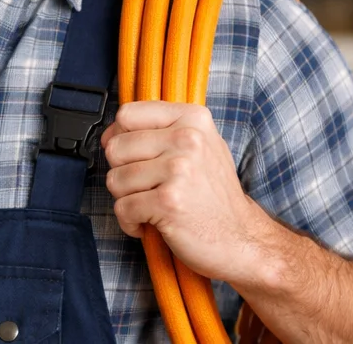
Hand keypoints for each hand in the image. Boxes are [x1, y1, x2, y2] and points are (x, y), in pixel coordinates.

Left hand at [100, 101, 266, 281]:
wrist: (241, 238)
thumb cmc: (213, 193)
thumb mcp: (199, 145)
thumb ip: (160, 130)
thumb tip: (111, 134)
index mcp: (192, 118)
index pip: (127, 114)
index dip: (118, 136)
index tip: (128, 155)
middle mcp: (187, 138)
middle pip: (115, 148)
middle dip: (122, 172)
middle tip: (145, 187)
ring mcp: (178, 170)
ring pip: (115, 179)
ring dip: (126, 199)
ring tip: (150, 205)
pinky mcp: (168, 201)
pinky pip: (122, 208)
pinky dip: (129, 221)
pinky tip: (149, 223)